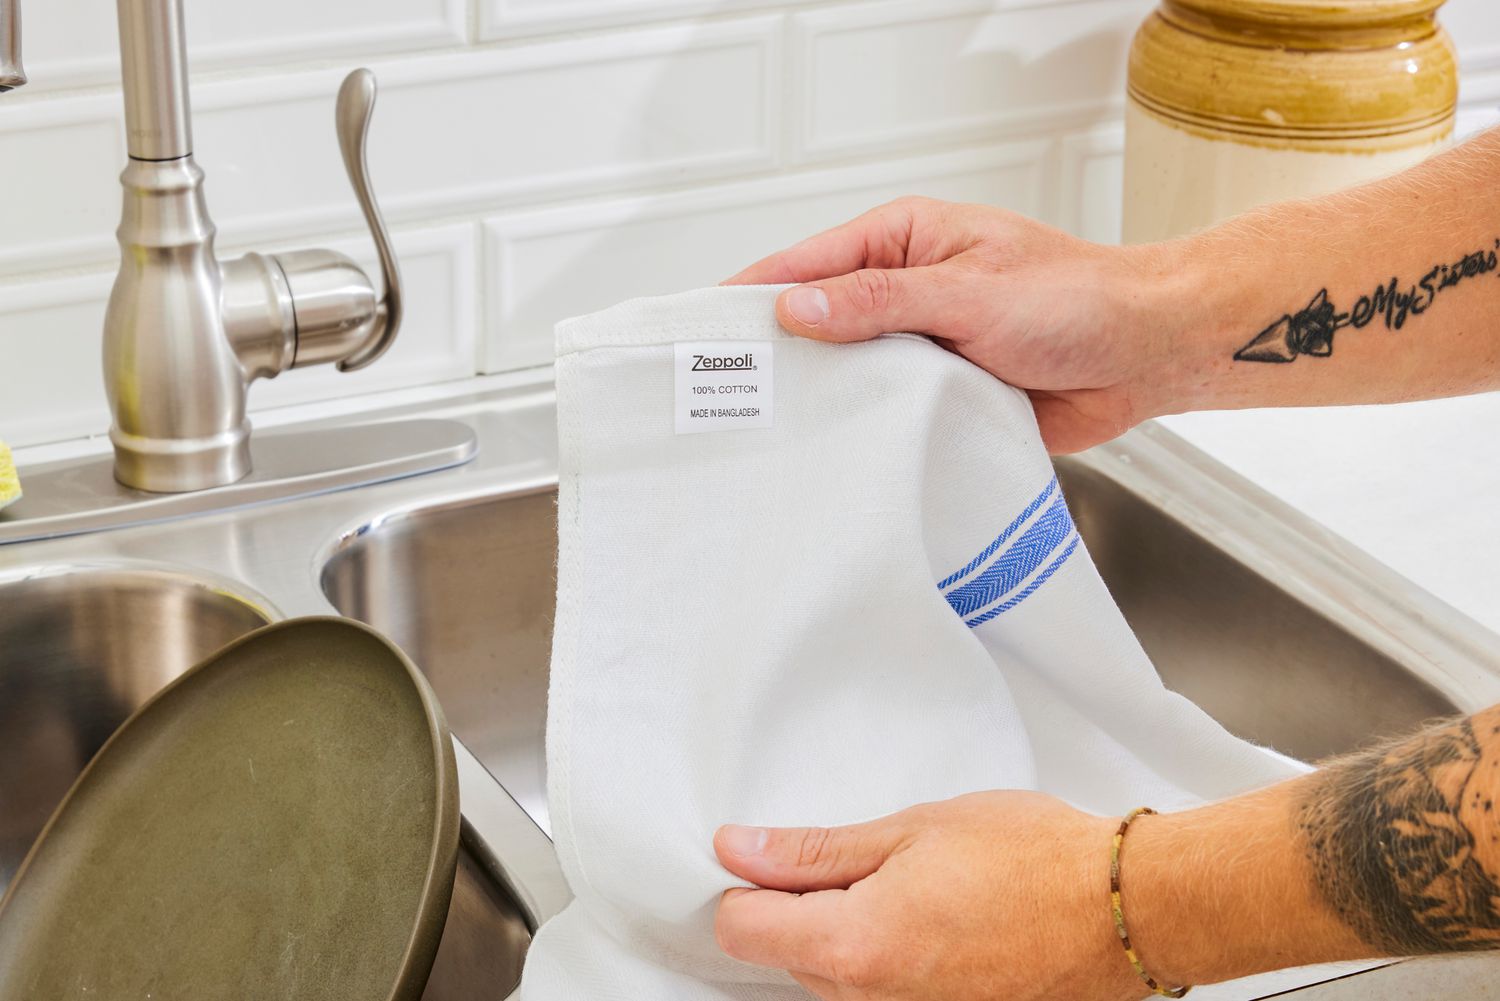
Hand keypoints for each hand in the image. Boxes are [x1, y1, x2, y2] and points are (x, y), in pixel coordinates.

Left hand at [712, 791, 1150, 1000]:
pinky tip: (940, 922)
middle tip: (869, 859)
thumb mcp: (911, 829)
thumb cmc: (1033, 859)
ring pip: (835, 980)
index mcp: (855, 947)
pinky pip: (883, 995)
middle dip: (805, 908)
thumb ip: (813, 852)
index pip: (740, 929)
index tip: (776, 856)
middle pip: (786, 957)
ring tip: (917, 889)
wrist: (1126, 908)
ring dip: (852, 934)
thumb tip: (738, 850)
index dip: (748, 883)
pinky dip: (893, 959)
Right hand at [725, 198, 1187, 453]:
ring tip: (765, 435)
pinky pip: (885, 414)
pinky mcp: (938, 394)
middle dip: (777, 356)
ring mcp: (919, 345)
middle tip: (724, 396)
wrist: (1146, 355)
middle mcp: (903, 290)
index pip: (806, 265)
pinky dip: (863, 432)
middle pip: (817, 322)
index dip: (752, 297)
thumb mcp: (970, 292)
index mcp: (904, 239)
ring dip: (822, 400)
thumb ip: (881, 300)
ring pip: (848, 374)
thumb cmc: (1078, 299)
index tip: (702, 331)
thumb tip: (798, 308)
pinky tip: (833, 456)